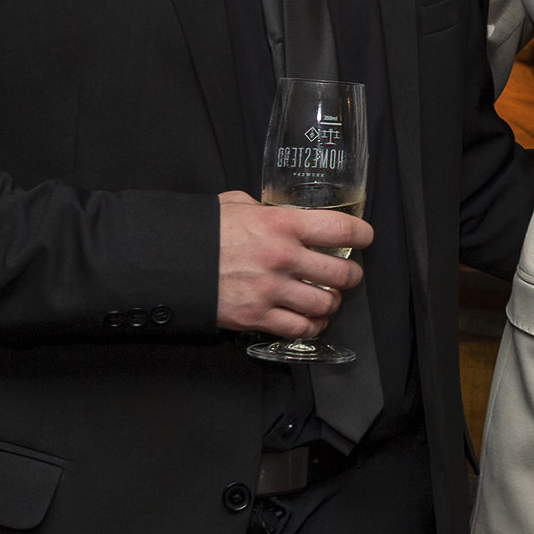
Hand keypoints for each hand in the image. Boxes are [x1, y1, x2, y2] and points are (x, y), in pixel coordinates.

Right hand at [215, 190, 371, 335]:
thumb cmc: (202, 229)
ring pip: (325, 304)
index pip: (342, 229)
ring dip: (331, 303)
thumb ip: (265, 210)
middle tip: (347, 275)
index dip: (362, 235)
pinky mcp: (257, 317)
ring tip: (327, 298)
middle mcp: (283, 257)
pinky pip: (300, 328)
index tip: (365, 238)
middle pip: (341, 274)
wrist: (168, 260)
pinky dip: (312, 326)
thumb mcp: (237, 205)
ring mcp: (271, 290)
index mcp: (282, 223)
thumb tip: (277, 211)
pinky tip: (311, 320)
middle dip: (351, 276)